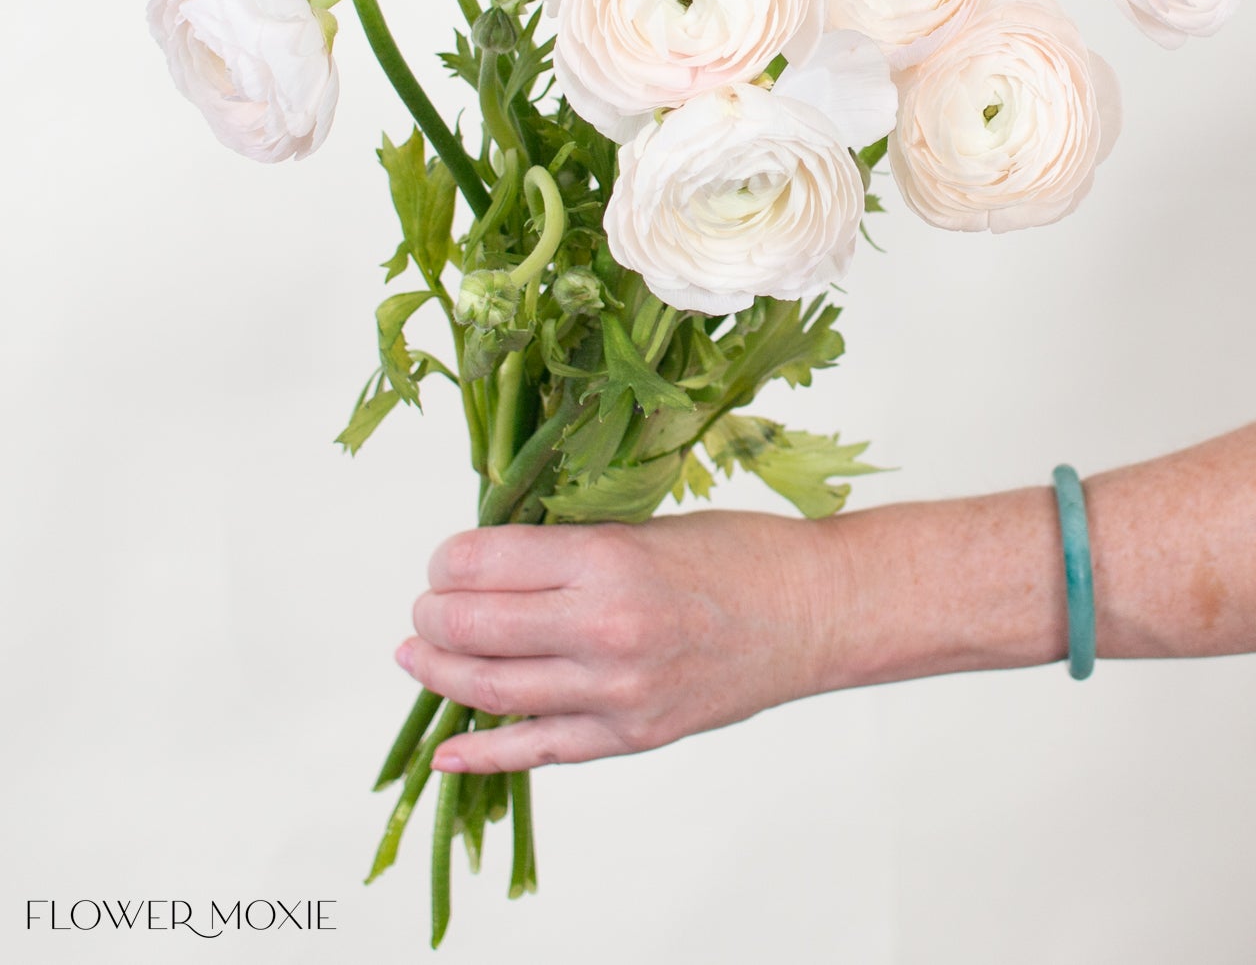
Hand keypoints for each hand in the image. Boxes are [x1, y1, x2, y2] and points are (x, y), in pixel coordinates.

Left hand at [399, 510, 847, 770]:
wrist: (815, 612)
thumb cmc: (740, 553)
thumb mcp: (646, 525)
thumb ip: (570, 547)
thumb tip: (490, 561)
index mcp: (607, 558)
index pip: (482, 562)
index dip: (447, 559)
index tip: (445, 559)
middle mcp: (603, 628)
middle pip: (472, 626)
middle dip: (432, 613)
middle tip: (428, 604)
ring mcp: (616, 692)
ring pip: (490, 688)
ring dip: (439, 670)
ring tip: (419, 655)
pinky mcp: (631, 736)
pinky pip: (538, 750)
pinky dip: (483, 753)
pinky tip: (446, 749)